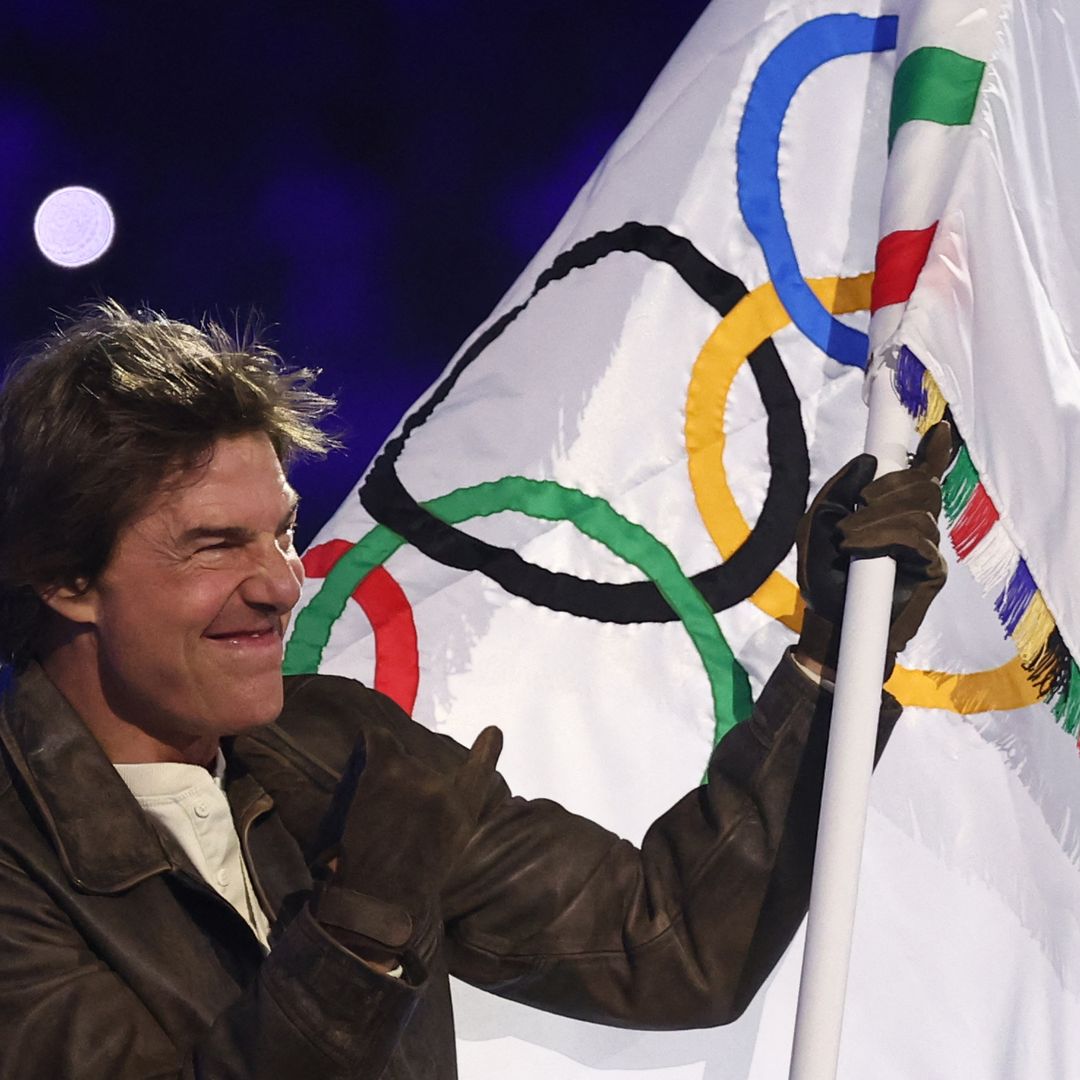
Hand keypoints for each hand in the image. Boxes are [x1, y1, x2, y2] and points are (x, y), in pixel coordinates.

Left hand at [311, 724, 503, 980]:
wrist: (379, 900)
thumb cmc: (409, 885)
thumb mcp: (445, 851)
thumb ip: (446, 818)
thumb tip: (438, 798)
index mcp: (463, 812)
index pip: (479, 773)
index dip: (486, 750)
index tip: (492, 731)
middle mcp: (443, 790)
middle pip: (424, 772)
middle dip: (409, 789)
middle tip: (392, 821)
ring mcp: (415, 778)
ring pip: (398, 765)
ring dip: (386, 782)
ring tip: (374, 815)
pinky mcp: (384, 771)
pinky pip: (380, 741)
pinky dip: (376, 740)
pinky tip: (371, 737)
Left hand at [794, 422, 951, 679]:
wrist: (827, 619)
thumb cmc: (823, 572)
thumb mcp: (816, 523)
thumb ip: (838, 490)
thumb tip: (869, 461)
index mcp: (891, 509)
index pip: (922, 476)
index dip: (935, 453)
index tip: (939, 430)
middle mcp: (916, 523)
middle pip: (924, 486)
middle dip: (889, 486)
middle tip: (859, 503)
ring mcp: (927, 547)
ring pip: (919, 511)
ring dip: (876, 519)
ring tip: (845, 538)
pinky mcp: (932, 571)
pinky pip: (917, 539)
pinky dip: (883, 537)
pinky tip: (857, 547)